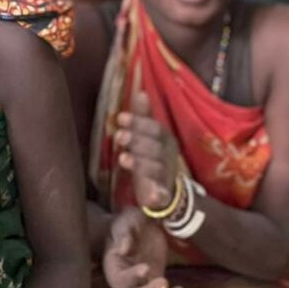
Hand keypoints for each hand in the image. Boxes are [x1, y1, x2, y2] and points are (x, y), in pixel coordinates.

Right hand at [102, 206, 181, 287]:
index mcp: (113, 267)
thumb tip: (123, 249)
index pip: (119, 281)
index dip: (131, 278)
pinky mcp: (153, 284)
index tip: (146, 267)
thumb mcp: (126, 221)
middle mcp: (124, 283)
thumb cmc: (128, 222)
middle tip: (164, 281)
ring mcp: (140, 286)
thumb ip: (124, 233)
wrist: (138, 226)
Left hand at [115, 92, 180, 212]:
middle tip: (119, 136)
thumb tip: (140, 92)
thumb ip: (143, 117)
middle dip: (138, 141)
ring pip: (157, 169)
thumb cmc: (152, 157)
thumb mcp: (148, 137)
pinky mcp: (162, 195)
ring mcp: (167, 176)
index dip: (139, 122)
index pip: (155, 128)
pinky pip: (162, 194)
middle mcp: (168, 156)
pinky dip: (157, 194)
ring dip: (141, 164)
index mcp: (165, 140)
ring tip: (123, 159)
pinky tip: (150, 195)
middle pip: (155, 147)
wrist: (168, 191)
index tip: (120, 118)